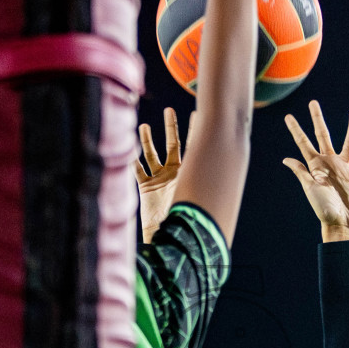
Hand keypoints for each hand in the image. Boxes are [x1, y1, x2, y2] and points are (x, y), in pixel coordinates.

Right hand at [133, 108, 191, 241]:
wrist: (171, 236)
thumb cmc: (187, 217)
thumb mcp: (195, 194)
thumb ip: (202, 178)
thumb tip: (219, 154)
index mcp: (189, 173)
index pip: (194, 147)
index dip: (195, 130)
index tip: (199, 114)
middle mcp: (174, 173)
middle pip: (173, 145)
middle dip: (171, 128)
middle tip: (170, 111)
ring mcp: (159, 179)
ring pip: (152, 154)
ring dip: (149, 140)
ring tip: (145, 127)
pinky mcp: (146, 188)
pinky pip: (137, 170)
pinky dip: (132, 160)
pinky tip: (129, 149)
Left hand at [283, 101, 348, 241]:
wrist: (341, 223)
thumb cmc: (322, 208)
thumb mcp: (310, 188)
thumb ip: (301, 172)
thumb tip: (286, 159)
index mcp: (314, 165)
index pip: (303, 143)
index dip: (296, 130)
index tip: (288, 116)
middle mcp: (328, 162)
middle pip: (323, 136)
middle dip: (318, 119)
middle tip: (313, 103)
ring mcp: (343, 168)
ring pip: (348, 142)